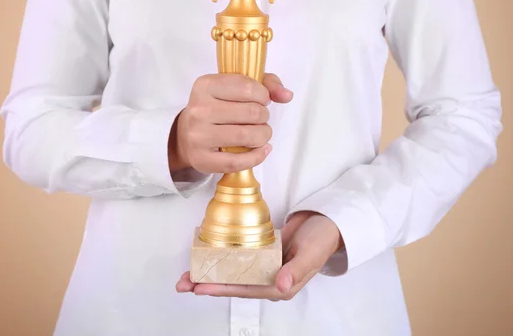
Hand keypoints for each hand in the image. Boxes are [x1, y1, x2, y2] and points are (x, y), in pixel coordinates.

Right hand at [168, 73, 292, 173]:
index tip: (261, 99)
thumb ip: (265, 83)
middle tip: (259, 118)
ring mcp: (198, 135)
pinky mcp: (202, 159)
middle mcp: (199, 109)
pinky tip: (262, 150)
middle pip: (252, 113)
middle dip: (264, 116)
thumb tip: (287, 95)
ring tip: (260, 133)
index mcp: (205, 85)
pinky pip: (238, 161)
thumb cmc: (217, 107)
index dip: (263, 95)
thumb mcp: (235, 86)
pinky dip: (257, 156)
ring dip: (263, 135)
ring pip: (247, 136)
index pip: (248, 87)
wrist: (186, 135)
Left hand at [176, 211, 343, 300]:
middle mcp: (270, 279)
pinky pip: (240, 258)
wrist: (328, 222)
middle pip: (233, 283)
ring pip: (233, 271)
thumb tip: (280, 285)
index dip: (220, 288)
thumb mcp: (310, 255)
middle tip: (184, 282)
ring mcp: (265, 265)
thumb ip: (296, 271)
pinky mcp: (263, 252)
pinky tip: (210, 255)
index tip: (199, 287)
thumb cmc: (322, 240)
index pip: (244, 290)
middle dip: (208, 283)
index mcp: (280, 286)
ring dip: (212, 271)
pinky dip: (224, 257)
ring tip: (189, 272)